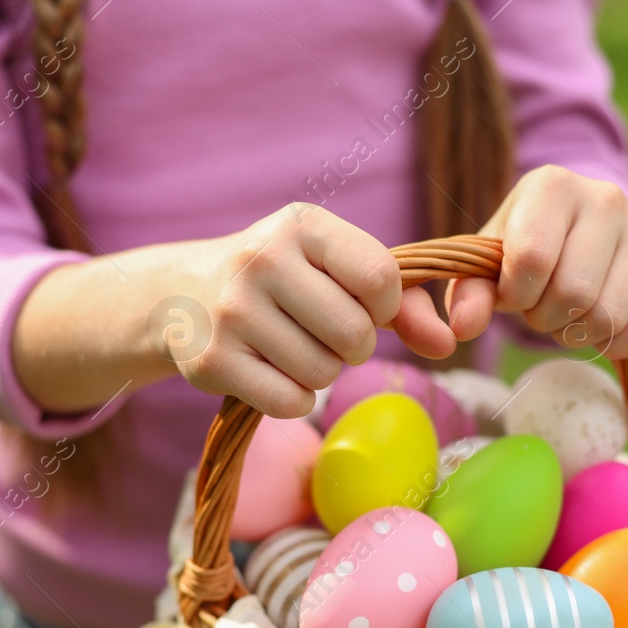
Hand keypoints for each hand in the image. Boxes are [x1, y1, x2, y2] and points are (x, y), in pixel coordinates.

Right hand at [175, 204, 441, 417]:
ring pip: (323, 374)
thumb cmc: (282, 281)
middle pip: (355, 335)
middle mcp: (261, 260)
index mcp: (301, 225)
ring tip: (293, 349)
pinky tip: (273, 373)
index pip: (380, 278)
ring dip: (322, 373)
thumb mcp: (332, 268)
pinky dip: (294, 399)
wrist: (180, 295)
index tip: (365, 307)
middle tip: (326, 336)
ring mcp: (231, 311)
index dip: (385, 307)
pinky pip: (290, 402)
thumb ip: (400, 302)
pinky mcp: (211, 360)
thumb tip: (446, 344)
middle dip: (353, 347)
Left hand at [426, 165, 627, 358]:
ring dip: (576, 333)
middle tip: (540, 306)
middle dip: (545, 316)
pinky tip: (596, 327)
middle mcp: (606, 198)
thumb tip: (464, 327)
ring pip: (608, 316)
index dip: (515, 294)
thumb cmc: (521, 248)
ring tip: (566, 313)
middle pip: (573, 293)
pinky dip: (612, 345)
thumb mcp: (486, 264)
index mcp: (553, 185)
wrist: (572, 232)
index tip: (512, 292)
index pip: (533, 259)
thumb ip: (467, 293)